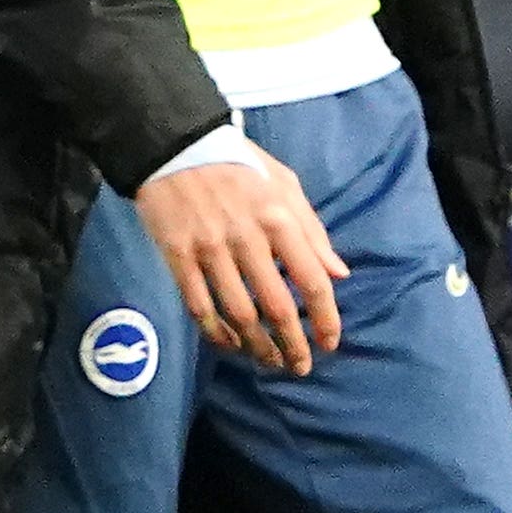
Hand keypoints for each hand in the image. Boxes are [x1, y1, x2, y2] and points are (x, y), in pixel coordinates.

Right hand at [133, 145, 345, 374]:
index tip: (329, 342)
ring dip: (256, 345)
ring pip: (237, 312)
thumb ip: (312, 230)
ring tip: (267, 362)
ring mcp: (209, 249)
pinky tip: (228, 344)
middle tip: (299, 367)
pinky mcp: (177, 255)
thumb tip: (338, 273)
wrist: (173, 144)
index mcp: (279, 218)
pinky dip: (215, 331)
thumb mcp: (285, 184)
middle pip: (276, 306)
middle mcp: (247, 238)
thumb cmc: (236, 162)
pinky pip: (198, 304)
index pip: (311, 280)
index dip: (325, 318)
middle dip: (292, 344)